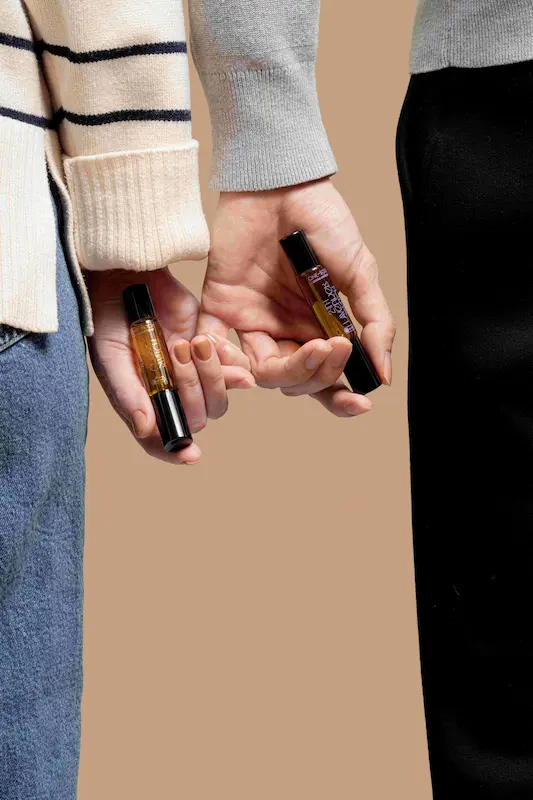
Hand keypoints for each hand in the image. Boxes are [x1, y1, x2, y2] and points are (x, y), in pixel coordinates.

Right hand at [87, 268, 253, 464]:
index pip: (162, 438)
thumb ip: (128, 394)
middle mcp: (170, 393)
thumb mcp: (111, 356)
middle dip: (192, 388)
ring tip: (192, 341)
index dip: (176, 450)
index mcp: (143, 401)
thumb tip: (146, 430)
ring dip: (211, 374)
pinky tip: (207, 340)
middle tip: (175, 349)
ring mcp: (191, 372)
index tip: (191, 454)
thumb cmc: (109, 319)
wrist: (128, 276)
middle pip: (198, 417)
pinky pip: (233, 369)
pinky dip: (227, 359)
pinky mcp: (208, 350)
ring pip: (218, 397)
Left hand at [199, 178, 394, 416]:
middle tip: (333, 347)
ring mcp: (251, 320)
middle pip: (295, 379)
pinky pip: (214, 346)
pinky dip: (223, 362)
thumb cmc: (323, 222)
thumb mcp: (360, 271)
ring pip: (260, 371)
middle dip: (317, 374)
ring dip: (284, 371)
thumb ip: (373, 322)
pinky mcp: (220, 305)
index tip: (359, 403)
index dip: (340, 397)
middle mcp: (284, 330)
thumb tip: (384, 373)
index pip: (325, 376)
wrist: (282, 183)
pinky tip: (242, 364)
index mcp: (317, 327)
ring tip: (309, 350)